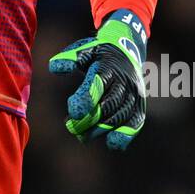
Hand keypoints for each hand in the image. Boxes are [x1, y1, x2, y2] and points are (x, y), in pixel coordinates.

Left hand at [48, 11, 147, 150]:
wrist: (128, 49)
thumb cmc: (99, 54)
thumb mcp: (85, 50)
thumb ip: (71, 58)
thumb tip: (54, 67)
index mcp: (108, 66)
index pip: (98, 84)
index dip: (86, 99)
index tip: (72, 111)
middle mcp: (124, 81)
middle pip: (107, 105)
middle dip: (88, 119)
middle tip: (70, 127)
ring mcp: (134, 94)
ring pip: (119, 116)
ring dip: (100, 129)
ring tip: (82, 137)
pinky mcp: (139, 105)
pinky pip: (136, 122)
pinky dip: (126, 134)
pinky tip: (112, 144)